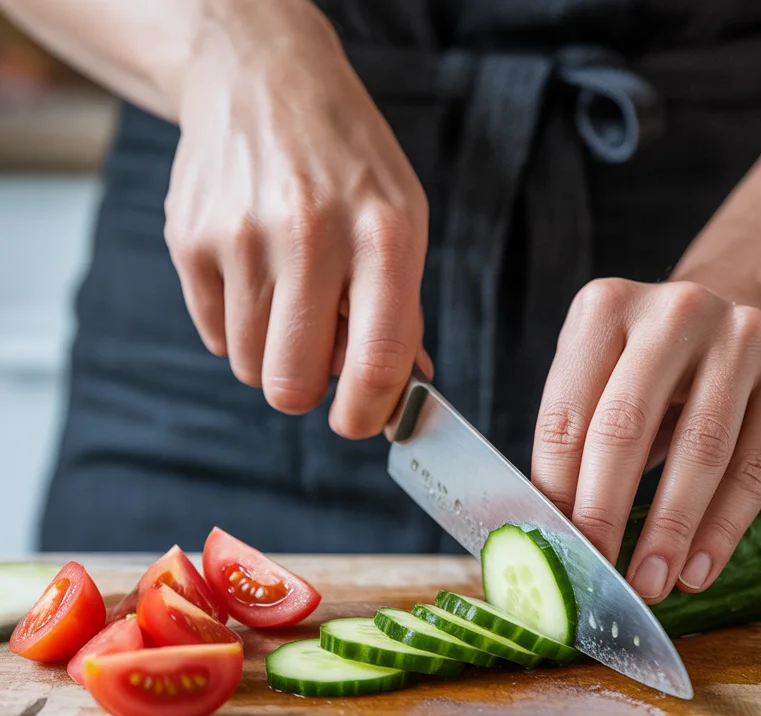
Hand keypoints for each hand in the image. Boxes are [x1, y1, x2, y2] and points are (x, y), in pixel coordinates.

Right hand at [164, 0, 430, 437]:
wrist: (263, 80)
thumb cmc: (348, 164)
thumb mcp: (401, 221)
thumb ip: (402, 312)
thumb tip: (399, 397)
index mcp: (382, 236)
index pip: (377, 360)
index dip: (367, 412)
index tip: (360, 421)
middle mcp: (310, 235)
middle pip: (294, 383)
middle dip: (309, 391)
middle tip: (318, 358)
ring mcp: (241, 236)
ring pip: (252, 367)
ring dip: (275, 356)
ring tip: (290, 300)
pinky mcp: (189, 239)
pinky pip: (216, 337)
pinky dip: (240, 327)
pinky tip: (257, 276)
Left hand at [532, 278, 760, 602]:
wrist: (749, 319)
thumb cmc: (654, 372)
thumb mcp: (603, 381)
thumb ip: (572, 443)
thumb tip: (540, 536)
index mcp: (605, 308)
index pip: (566, 414)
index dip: (555, 489)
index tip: (552, 549)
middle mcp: (675, 312)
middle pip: (626, 426)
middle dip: (605, 512)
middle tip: (595, 573)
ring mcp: (743, 337)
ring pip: (701, 450)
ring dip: (670, 531)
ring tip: (651, 584)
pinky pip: (755, 466)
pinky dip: (723, 528)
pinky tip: (699, 569)